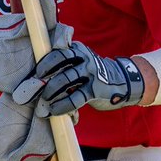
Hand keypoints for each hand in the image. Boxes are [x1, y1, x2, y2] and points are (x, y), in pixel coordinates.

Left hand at [28, 42, 144, 116]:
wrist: (125, 83)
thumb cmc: (95, 75)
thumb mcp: (84, 62)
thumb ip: (67, 64)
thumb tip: (40, 79)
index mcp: (79, 50)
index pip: (59, 51)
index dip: (45, 60)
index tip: (35, 71)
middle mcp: (85, 58)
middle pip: (60, 60)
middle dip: (44, 72)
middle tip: (35, 84)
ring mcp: (91, 73)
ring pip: (65, 78)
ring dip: (51, 90)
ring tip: (44, 100)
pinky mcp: (96, 89)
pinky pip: (75, 98)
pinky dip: (62, 105)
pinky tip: (54, 111)